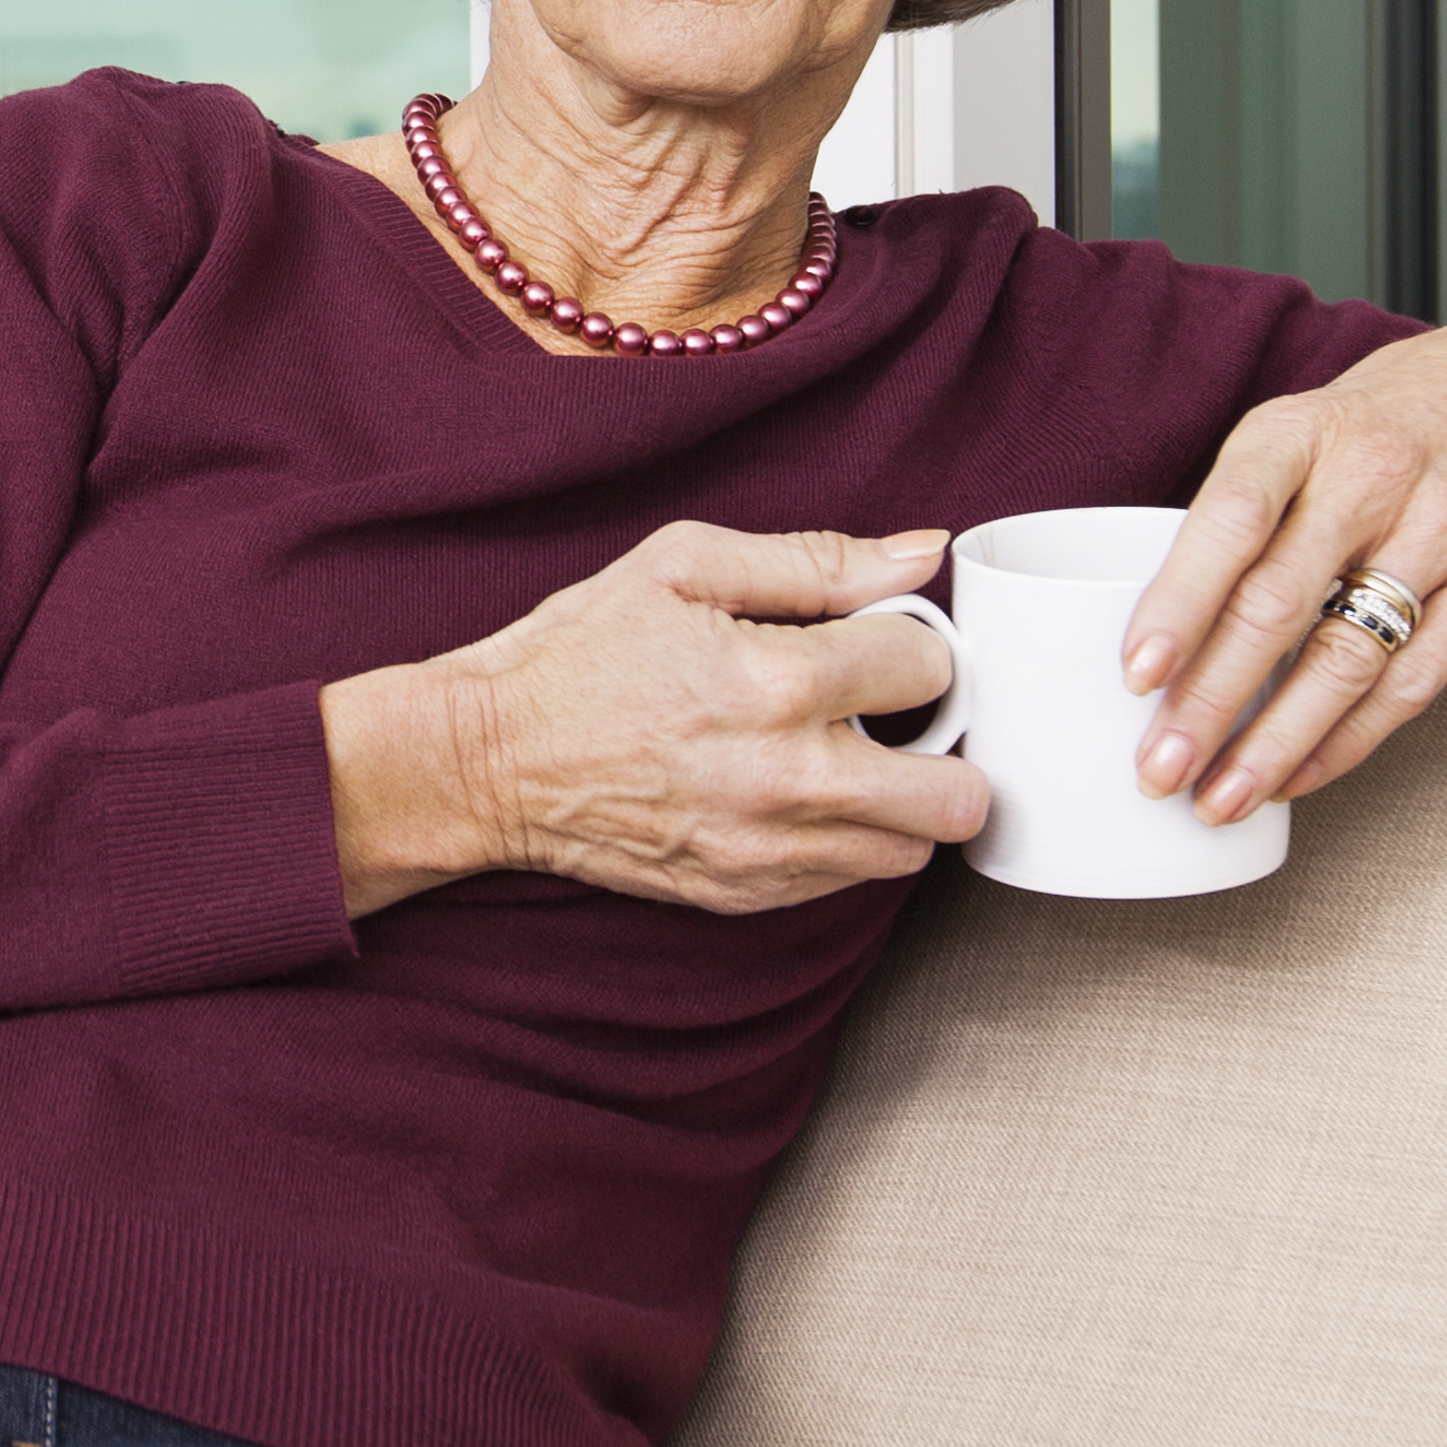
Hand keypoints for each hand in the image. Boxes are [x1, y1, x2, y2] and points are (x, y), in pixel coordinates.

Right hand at [326, 524, 992, 919]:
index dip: (911, 644)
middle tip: (893, 715)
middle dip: (941, 744)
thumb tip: (923, 552)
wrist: (489, 762)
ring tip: (844, 757)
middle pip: (957, 795)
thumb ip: (816, 560)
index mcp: (776, 682)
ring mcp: (767, 850)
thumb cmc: (578, 653)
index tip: (875, 642)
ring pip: (914, 850)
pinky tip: (795, 794)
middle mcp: (786, 780)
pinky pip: (850, 880)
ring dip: (900, 801)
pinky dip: (846, 839)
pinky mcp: (746, 894)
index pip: (929, 668)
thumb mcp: (684, 566)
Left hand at [1118, 307, 1446, 825]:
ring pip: (1344, 658)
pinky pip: (1411, 681)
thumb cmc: (1399, 419)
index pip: (1229, 520)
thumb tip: (1162, 623)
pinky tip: (1299, 775)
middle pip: (1278, 604)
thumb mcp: (1310, 427)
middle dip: (1212, 700)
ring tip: (1220, 798)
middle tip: (1159, 769)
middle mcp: (1371, 476)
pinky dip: (1348, 740)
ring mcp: (1441, 531)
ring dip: (1274, 742)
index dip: (1179, 603)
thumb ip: (1246, 511)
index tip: (1136, 674)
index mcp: (1301, 432)